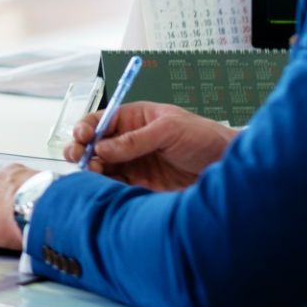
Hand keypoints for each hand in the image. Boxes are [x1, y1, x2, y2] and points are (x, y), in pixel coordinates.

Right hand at [65, 101, 234, 190]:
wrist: (226, 167)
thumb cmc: (204, 137)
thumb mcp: (169, 129)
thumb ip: (135, 139)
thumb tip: (103, 147)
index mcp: (134, 119)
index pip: (100, 120)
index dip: (86, 127)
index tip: (82, 136)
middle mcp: (129, 141)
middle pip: (95, 145)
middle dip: (82, 149)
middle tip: (79, 156)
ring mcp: (133, 164)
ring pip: (101, 167)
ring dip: (92, 169)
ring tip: (94, 172)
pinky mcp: (140, 185)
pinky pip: (115, 186)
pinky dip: (105, 187)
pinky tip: (104, 186)